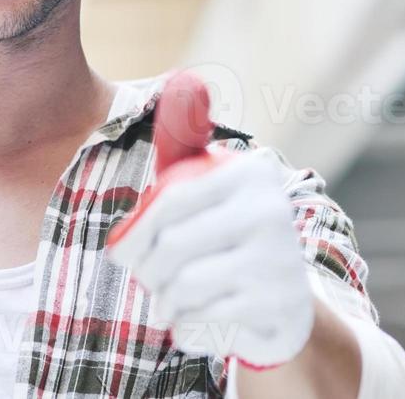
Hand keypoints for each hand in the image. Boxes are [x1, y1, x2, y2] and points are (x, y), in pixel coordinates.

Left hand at [106, 145, 313, 369]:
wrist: (286, 304)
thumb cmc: (225, 234)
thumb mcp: (205, 181)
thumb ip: (185, 134)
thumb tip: (183, 80)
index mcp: (250, 172)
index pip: (170, 202)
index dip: (133, 233)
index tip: (118, 254)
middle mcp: (273, 210)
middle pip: (173, 245)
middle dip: (145, 271)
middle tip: (144, 282)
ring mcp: (282, 259)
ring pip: (185, 284)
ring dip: (163, 301)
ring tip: (164, 302)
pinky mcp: (282, 304)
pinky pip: (206, 317)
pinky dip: (186, 324)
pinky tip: (190, 320)